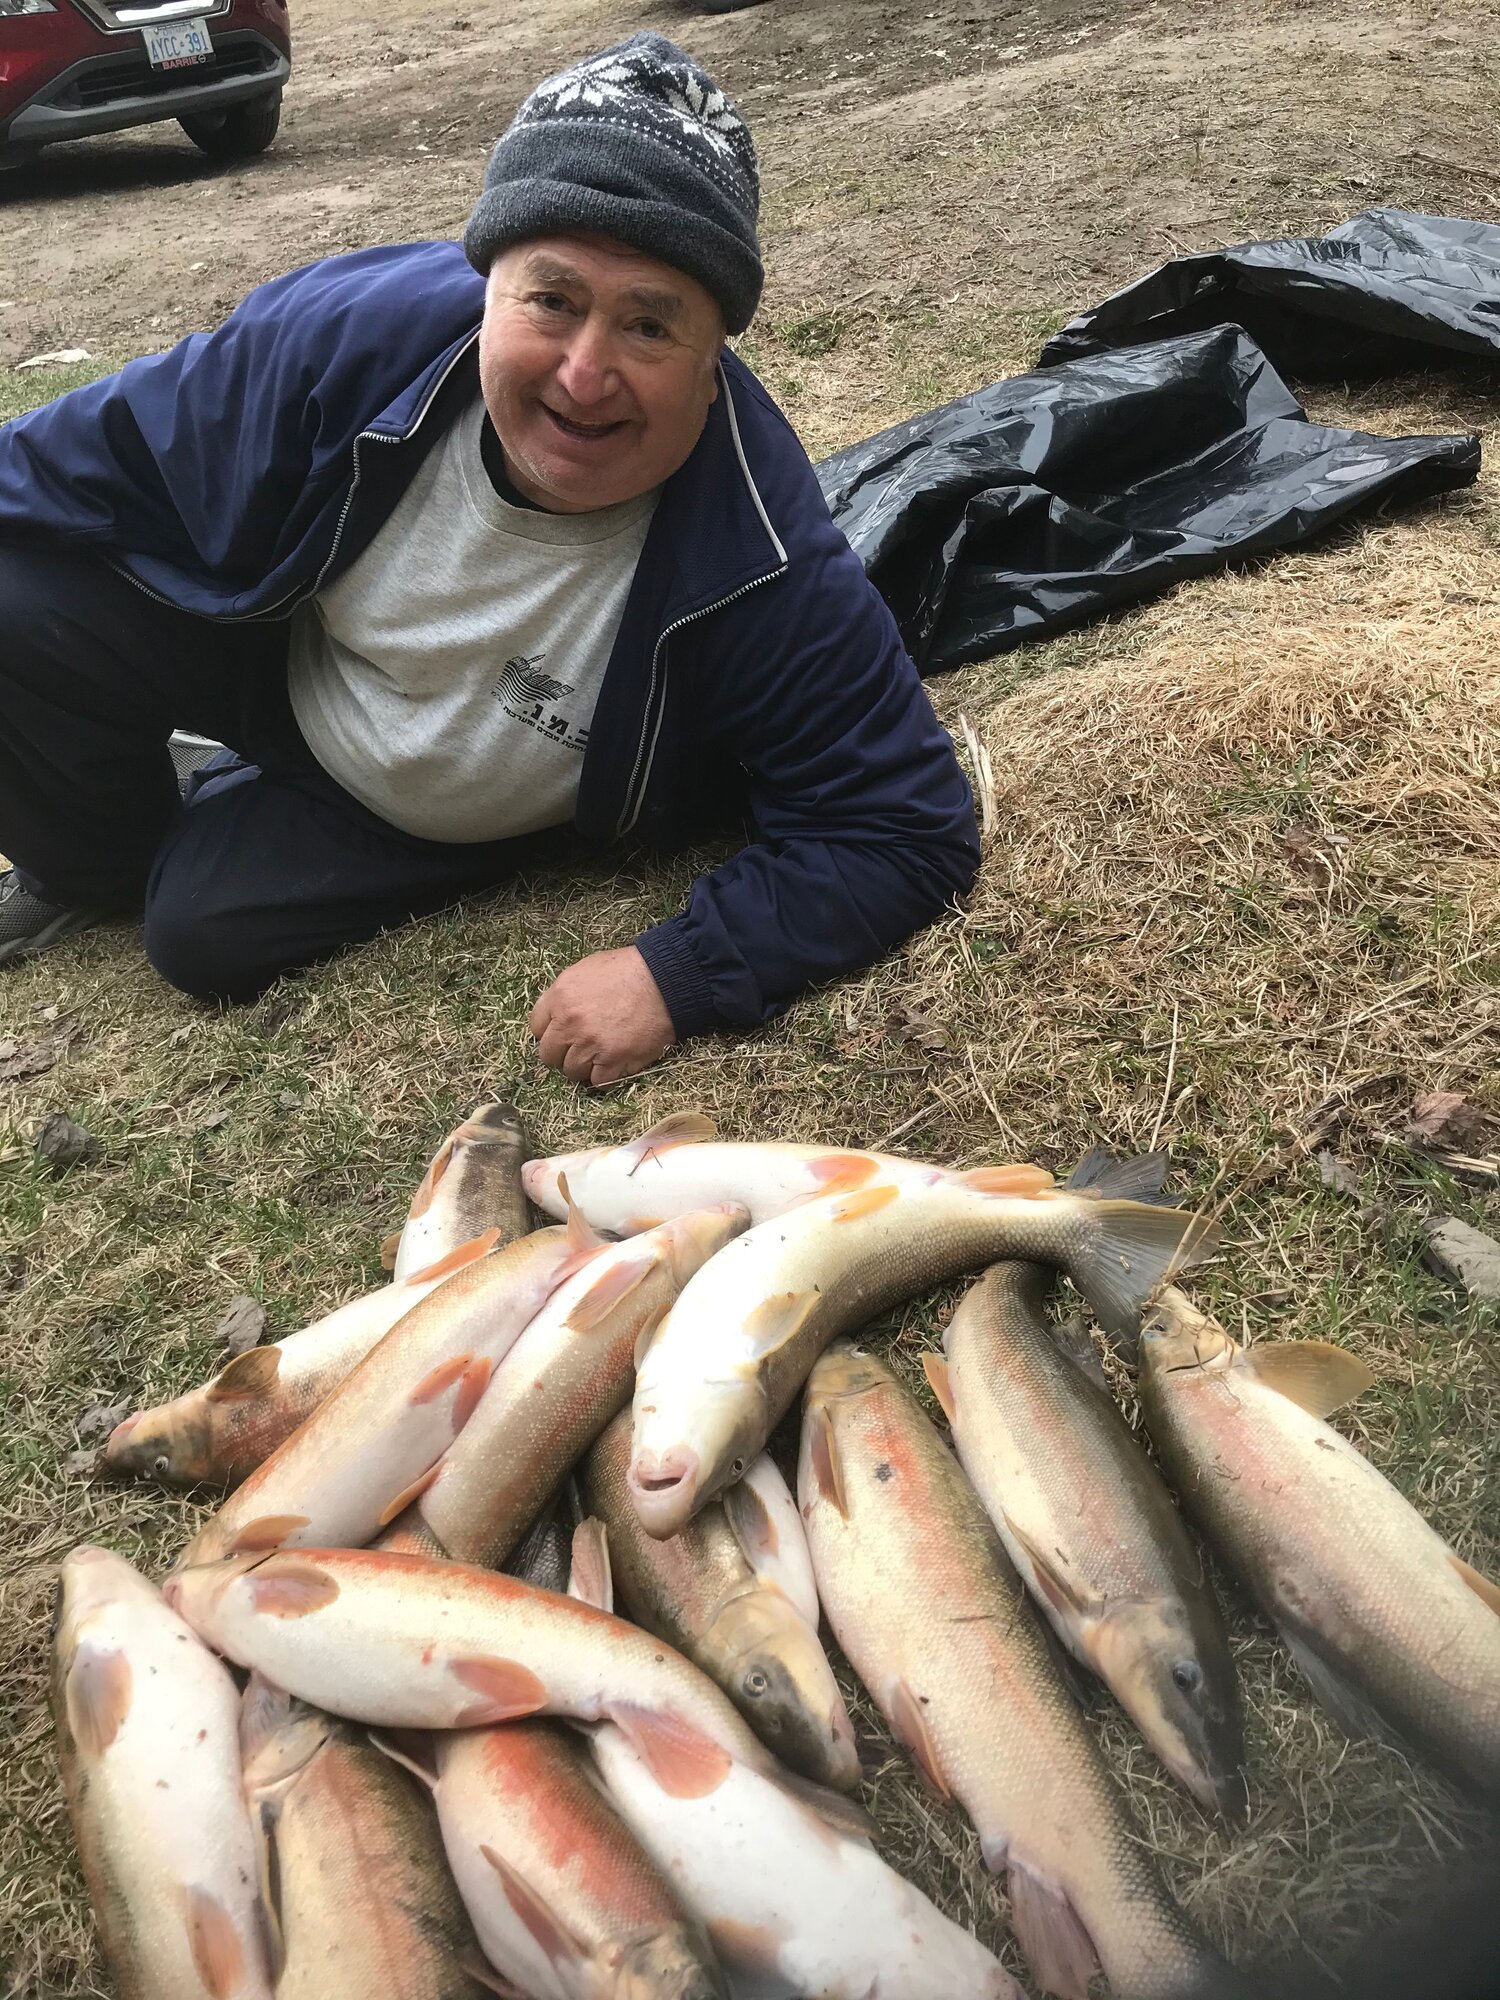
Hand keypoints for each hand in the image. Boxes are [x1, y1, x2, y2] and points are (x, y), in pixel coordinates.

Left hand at [530, 947, 676, 1086]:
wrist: (665, 980)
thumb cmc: (628, 971)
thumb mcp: (585, 971)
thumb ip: (564, 995)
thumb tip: (555, 1015)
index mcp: (559, 998)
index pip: (536, 1028)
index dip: (550, 1032)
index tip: (563, 1034)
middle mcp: (569, 1023)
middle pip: (549, 1055)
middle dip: (564, 1052)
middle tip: (582, 1046)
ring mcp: (590, 1044)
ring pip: (572, 1071)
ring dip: (585, 1066)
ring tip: (603, 1053)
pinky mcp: (613, 1060)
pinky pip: (598, 1082)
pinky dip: (606, 1076)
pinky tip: (616, 1062)